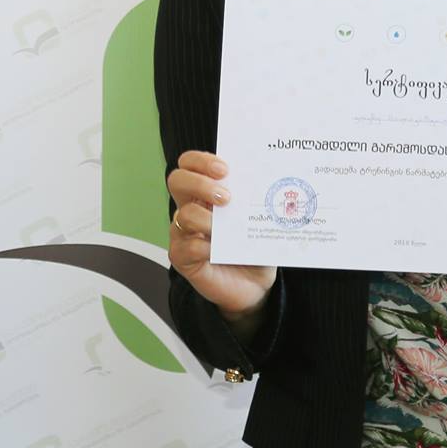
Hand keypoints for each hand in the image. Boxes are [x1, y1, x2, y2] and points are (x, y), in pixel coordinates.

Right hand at [167, 151, 277, 326]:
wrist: (254, 287)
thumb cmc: (254, 248)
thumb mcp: (259, 220)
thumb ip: (257, 202)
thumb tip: (269, 183)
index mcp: (206, 193)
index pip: (190, 164)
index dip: (201, 160)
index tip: (225, 169)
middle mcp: (191, 208)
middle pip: (177, 180)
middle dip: (200, 183)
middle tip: (225, 197)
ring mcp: (184, 233)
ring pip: (184, 214)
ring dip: (208, 219)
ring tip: (227, 230)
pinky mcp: (182, 257)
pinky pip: (187, 246)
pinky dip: (204, 247)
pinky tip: (219, 252)